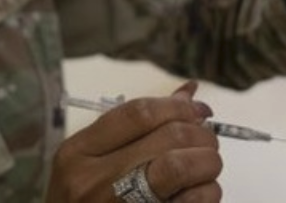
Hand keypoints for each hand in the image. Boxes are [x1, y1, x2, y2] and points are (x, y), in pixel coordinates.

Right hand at [47, 82, 222, 202]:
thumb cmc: (84, 202)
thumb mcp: (91, 162)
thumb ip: (135, 128)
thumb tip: (188, 94)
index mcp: (77, 154)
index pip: (139, 113)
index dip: (178, 107)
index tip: (197, 109)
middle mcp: (94, 181)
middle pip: (168, 137)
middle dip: (201, 133)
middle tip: (207, 140)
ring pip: (183, 166)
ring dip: (208, 161)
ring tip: (206, 165)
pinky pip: (194, 202)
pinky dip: (209, 192)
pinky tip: (202, 192)